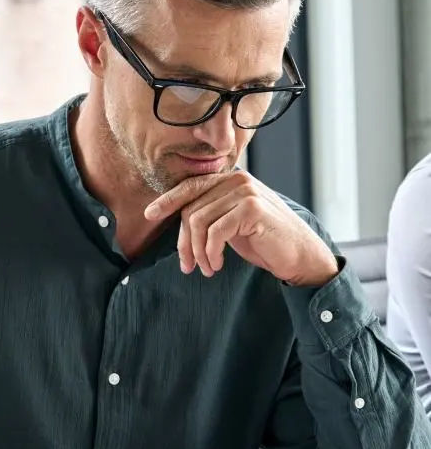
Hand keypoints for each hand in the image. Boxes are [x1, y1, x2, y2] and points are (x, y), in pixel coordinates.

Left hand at [144, 172, 338, 285]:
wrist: (299, 256)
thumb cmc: (263, 242)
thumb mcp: (230, 224)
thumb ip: (210, 213)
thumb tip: (175, 219)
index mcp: (231, 180)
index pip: (190, 187)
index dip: (167, 201)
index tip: (149, 215)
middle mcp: (238, 180)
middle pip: (190, 209)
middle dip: (184, 242)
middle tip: (188, 266)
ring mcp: (245, 192)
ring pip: (198, 221)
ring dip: (197, 251)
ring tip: (207, 268)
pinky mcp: (252, 209)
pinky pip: (214, 231)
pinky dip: (210, 252)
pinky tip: (217, 264)